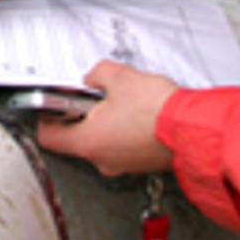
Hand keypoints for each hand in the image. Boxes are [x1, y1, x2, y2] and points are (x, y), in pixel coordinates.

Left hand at [35, 60, 176, 176]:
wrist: (192, 129)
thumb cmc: (157, 111)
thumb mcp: (119, 77)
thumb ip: (97, 75)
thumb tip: (94, 78)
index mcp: (87, 142)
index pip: (48, 137)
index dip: (47, 116)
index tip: (54, 105)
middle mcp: (102, 160)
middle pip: (77, 138)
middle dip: (84, 115)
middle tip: (95, 97)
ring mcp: (123, 165)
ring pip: (104, 142)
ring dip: (108, 123)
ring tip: (123, 103)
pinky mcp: (142, 163)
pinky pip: (124, 146)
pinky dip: (127, 132)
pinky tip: (140, 114)